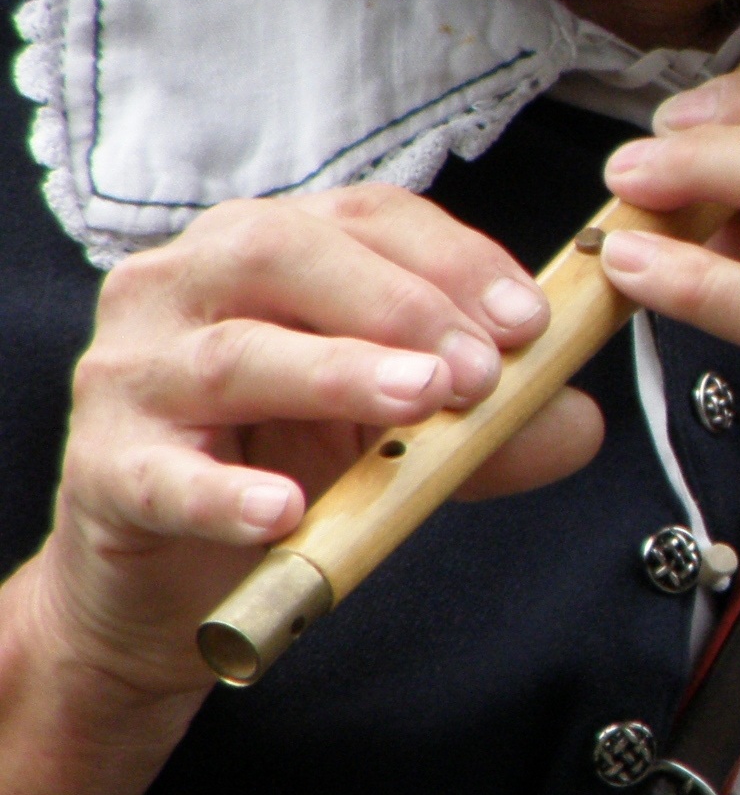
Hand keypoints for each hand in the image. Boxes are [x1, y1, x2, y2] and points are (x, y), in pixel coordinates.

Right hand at [0, 186, 601, 794]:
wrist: (167, 578)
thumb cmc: (282, 465)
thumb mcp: (397, 429)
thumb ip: (486, 422)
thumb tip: (579, 421)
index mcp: (266, 246)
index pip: (365, 216)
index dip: (452, 258)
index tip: (531, 320)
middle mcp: (185, 284)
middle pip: (284, 254)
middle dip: (399, 305)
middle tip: (478, 369)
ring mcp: (133, 371)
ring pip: (231, 352)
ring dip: (336, 373)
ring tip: (418, 401)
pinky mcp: (104, 467)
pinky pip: (165, 475)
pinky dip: (227, 493)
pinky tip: (284, 510)